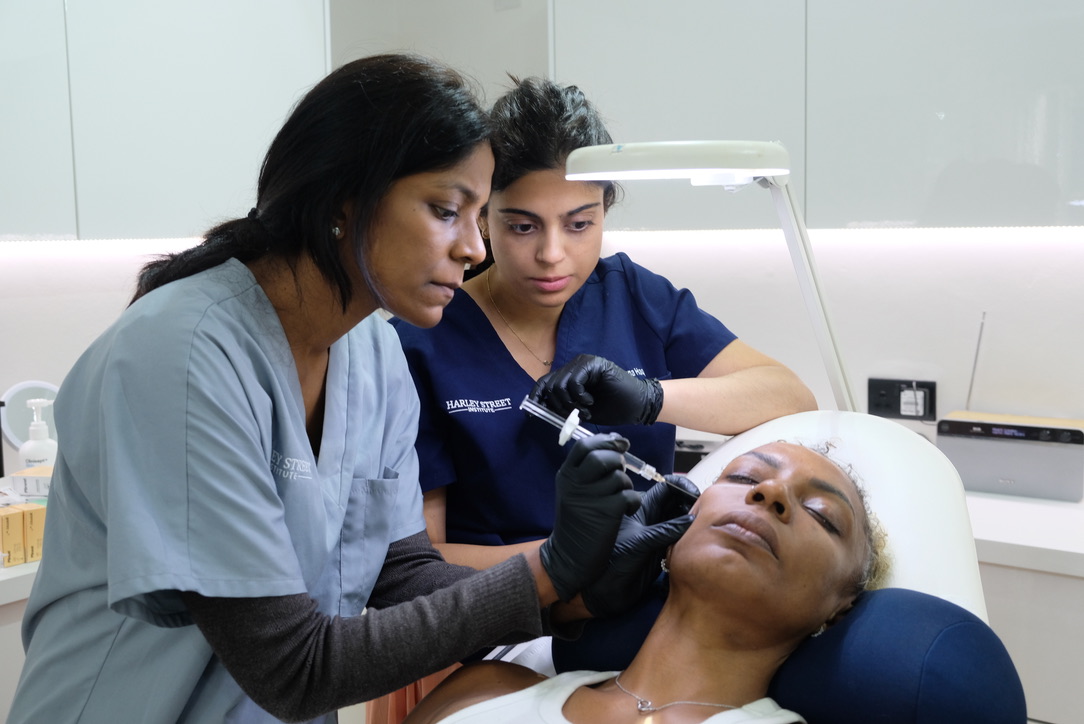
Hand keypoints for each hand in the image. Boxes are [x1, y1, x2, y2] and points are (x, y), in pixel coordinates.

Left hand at [530, 353, 663, 425]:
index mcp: (569, 376)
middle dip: (558, 406)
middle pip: (549, 386)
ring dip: (570, 404)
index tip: (531, 412)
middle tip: (575, 416)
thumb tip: (540, 408)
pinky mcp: (593, 364)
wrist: (637, 406)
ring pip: (559, 385)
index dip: (535, 396)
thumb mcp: (579, 411)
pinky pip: (573, 382)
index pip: (544, 383)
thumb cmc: (611, 408)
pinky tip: (590, 402)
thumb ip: (562, 407)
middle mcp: (574, 367)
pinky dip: (579, 397)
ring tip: (585, 411)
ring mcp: (583, 363)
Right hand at [539, 434, 642, 601]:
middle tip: (621, 471)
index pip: (584, 445)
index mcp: (566, 475)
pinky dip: (633, 502)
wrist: (568, 556)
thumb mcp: (573, 491)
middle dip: (618, 460)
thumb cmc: (576, 521)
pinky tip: (626, 510)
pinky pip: (629, 496)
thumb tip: (615, 445)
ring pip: (619, 477)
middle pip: (602, 457)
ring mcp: (590, 498)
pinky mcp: (606, 513)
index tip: (620, 443)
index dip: (606, 440)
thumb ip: (587, 470)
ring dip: (626, 485)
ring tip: (621, 497)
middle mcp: (575, 484)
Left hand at [581, 475, 698, 617]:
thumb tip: (691, 519)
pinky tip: (698, 543)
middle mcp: (653, 519)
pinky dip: (691, 538)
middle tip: (705, 514)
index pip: (667, 488)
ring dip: (694, 522)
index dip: (682, 486)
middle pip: (679, 502)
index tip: (696, 495)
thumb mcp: (640, 543)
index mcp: (643, 509)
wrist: (603, 591)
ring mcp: (659, 535)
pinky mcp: (663, 552)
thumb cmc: (613, 563)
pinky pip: (682, 539)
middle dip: (693, 504)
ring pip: (682, 521)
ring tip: (704, 528)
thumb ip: (664, 531)